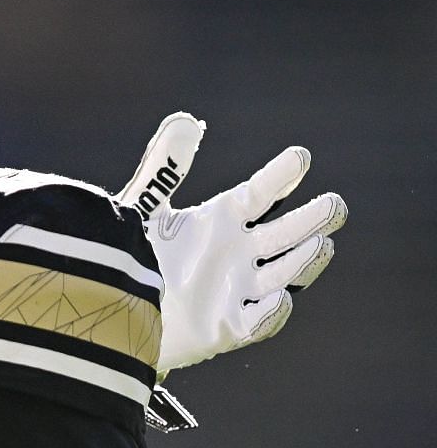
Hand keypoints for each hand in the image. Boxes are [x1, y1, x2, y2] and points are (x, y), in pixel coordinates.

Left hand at [117, 113, 346, 372]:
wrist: (112, 313)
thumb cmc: (131, 258)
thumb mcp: (144, 211)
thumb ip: (163, 170)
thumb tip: (185, 120)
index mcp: (222, 220)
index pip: (261, 194)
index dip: (280, 177)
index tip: (299, 157)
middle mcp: (239, 253)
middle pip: (286, 234)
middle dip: (312, 221)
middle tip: (334, 205)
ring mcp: (238, 290)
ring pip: (283, 274)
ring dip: (302, 262)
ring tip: (320, 244)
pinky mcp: (226, 328)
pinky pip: (257, 322)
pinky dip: (271, 312)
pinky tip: (280, 298)